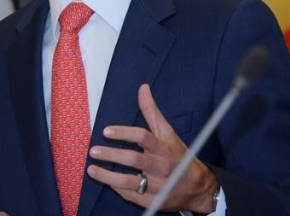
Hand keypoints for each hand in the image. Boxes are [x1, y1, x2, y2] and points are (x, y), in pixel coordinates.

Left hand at [86, 84, 218, 213]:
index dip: (124, 133)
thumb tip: (143, 88)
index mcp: (164, 148)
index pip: (143, 137)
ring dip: (107, 176)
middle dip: (111, 155)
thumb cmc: (178, 156)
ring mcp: (157, 185)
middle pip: (134, 159)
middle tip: (93, 150)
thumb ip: (152, 111)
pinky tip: (105, 182)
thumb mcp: (168, 133)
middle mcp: (161, 166)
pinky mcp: (153, 201)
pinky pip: (131, 196)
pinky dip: (117, 188)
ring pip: (129, 181)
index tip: (106, 131)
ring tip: (91, 169)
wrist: (198, 188)